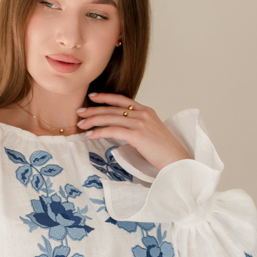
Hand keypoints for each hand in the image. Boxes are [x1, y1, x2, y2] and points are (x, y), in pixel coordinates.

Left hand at [76, 93, 190, 171]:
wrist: (177, 160)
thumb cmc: (164, 151)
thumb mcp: (152, 132)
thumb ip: (139, 126)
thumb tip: (123, 128)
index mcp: (147, 111)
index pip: (122, 100)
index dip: (106, 97)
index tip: (93, 97)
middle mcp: (143, 113)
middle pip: (112, 108)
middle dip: (93, 109)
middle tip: (80, 111)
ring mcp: (140, 123)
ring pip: (110, 118)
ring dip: (93, 120)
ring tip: (81, 124)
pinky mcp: (137, 134)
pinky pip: (113, 130)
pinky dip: (99, 132)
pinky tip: (90, 134)